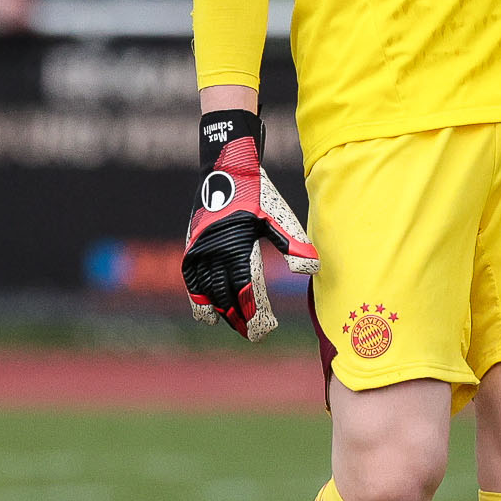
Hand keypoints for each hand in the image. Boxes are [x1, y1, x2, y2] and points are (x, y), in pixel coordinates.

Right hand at [183, 108, 315, 340]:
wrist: (225, 166)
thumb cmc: (257, 192)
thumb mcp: (278, 215)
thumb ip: (293, 243)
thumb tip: (310, 269)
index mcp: (237, 247)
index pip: (246, 292)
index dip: (256, 314)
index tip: (267, 328)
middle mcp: (213, 252)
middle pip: (225, 299)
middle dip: (240, 319)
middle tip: (256, 334)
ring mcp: (198, 251)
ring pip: (207, 295)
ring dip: (222, 313)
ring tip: (237, 325)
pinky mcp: (191, 248)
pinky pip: (191, 283)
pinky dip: (200, 301)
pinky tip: (210, 313)